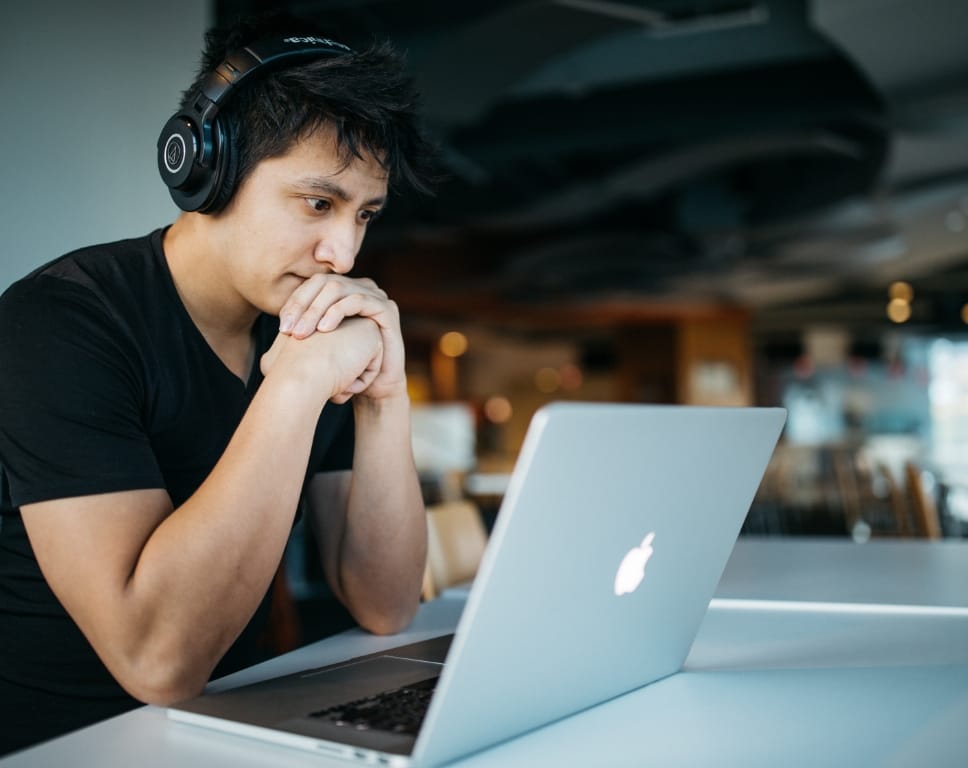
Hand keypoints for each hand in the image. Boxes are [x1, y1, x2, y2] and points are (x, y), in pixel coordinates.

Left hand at [278, 274, 406, 401]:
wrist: (374, 388)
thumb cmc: (344, 368)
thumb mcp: (318, 347)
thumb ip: (302, 332)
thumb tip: (275, 331)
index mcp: (343, 292)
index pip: (312, 285)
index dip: (295, 302)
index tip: (282, 328)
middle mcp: (359, 288)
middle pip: (323, 283)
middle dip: (303, 306)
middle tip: (289, 331)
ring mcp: (375, 296)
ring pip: (338, 289)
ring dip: (316, 310)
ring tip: (303, 333)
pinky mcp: (387, 308)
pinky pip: (358, 300)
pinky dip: (338, 312)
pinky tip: (325, 330)